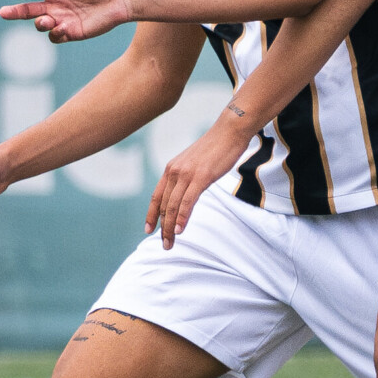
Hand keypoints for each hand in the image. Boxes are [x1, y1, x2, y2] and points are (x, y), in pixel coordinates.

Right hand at [0, 0, 132, 41]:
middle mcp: (54, 4)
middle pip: (27, 10)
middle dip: (13, 12)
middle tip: (3, 12)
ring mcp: (61, 19)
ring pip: (39, 24)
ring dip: (38, 23)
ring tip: (46, 19)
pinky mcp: (71, 32)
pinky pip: (55, 37)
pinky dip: (54, 33)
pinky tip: (62, 27)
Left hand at [147, 112, 258, 246]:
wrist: (229, 132)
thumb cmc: (215, 148)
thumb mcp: (195, 163)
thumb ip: (187, 177)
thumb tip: (185, 192)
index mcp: (172, 168)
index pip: (156, 196)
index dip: (151, 215)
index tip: (148, 230)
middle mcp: (174, 171)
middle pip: (163, 205)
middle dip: (162, 227)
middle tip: (165, 245)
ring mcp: (187, 174)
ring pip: (173, 206)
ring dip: (170, 228)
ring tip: (170, 243)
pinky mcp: (201, 177)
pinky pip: (187, 201)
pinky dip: (182, 217)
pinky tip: (180, 230)